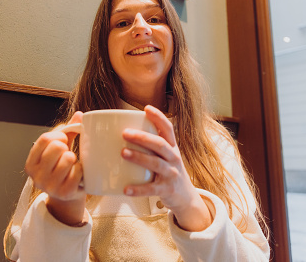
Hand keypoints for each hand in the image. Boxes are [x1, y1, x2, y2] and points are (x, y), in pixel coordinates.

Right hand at [25, 112, 86, 225]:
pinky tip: (78, 173)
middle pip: (56, 147)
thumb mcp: (61, 150)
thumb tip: (80, 114)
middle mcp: (36, 176)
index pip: (45, 139)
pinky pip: (77, 172)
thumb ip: (68, 132)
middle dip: (66, 147)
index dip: (59, 135)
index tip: (64, 140)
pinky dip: (81, 170)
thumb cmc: (63, 169)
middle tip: (68, 154)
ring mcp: (49, 186)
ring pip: (67, 159)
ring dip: (74, 159)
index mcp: (31, 162)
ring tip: (72, 165)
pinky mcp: (64, 193)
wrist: (67, 197)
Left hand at [121, 105, 211, 230]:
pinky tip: (126, 189)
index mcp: (172, 147)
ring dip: (139, 157)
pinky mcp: (167, 189)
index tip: (146, 108)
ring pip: (156, 163)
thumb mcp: (164, 156)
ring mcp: (172, 174)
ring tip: (123, 153)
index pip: (168, 129)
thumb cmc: (168, 171)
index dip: (158, 117)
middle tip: (125, 133)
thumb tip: (119, 134)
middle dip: (143, 137)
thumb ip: (149, 146)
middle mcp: (174, 158)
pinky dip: (138, 189)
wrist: (185, 196)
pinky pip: (152, 189)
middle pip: (160, 144)